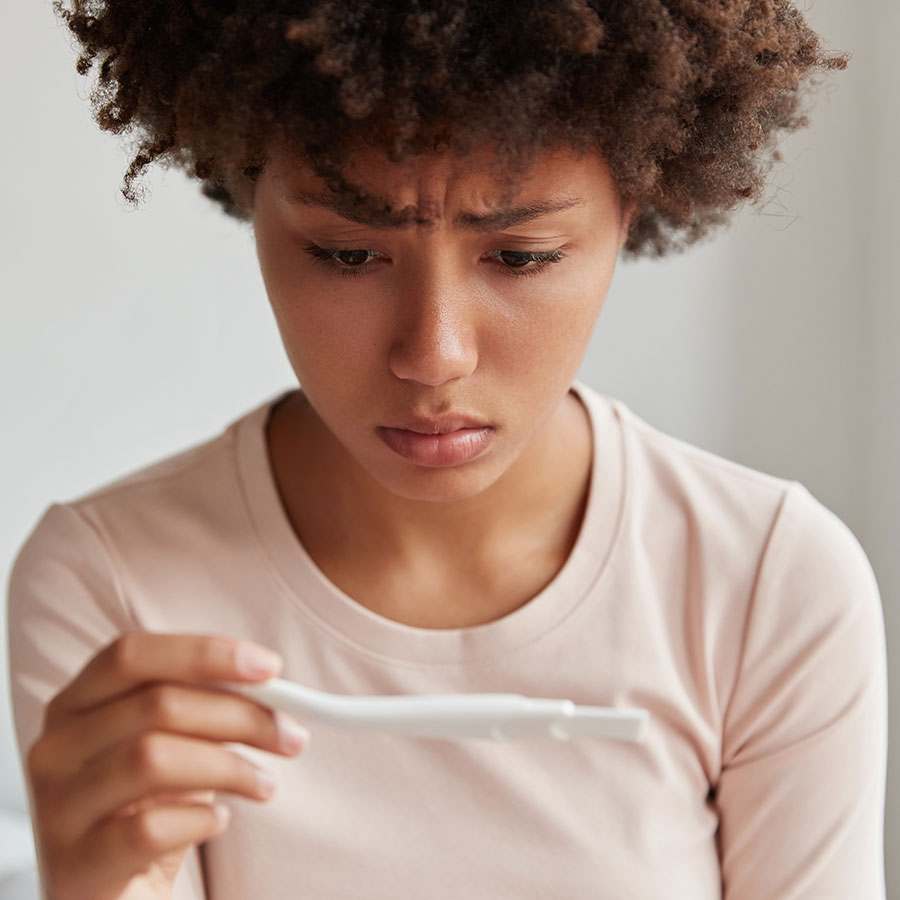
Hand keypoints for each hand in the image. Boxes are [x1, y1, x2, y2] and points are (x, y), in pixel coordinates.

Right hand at [25, 632, 310, 899]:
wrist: (111, 893)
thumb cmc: (146, 805)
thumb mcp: (172, 744)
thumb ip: (204, 708)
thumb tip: (273, 690)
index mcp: (77, 702)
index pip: (133, 654)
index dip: (204, 653)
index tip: (269, 667)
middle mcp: (56, 747)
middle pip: (156, 704)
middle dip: (240, 715)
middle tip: (291, 735)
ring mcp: (57, 807)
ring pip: (153, 758)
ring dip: (230, 767)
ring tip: (264, 784)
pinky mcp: (74, 865)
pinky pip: (148, 828)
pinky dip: (199, 818)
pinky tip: (217, 820)